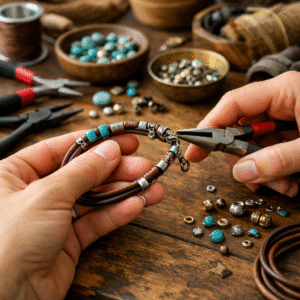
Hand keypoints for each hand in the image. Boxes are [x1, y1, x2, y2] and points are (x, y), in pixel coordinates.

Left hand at [0, 131, 163, 299]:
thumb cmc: (5, 244)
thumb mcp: (47, 195)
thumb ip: (82, 171)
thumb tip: (109, 150)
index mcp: (18, 173)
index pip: (63, 148)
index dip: (95, 141)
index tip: (121, 138)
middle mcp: (37, 193)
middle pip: (85, 173)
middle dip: (117, 169)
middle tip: (143, 164)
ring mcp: (54, 216)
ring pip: (95, 198)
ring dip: (124, 191)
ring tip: (150, 185)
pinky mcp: (69, 239)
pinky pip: (96, 221)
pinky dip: (117, 213)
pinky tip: (137, 204)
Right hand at [185, 71, 299, 196]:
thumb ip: (280, 159)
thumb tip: (242, 173)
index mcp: (283, 91)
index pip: (232, 104)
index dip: (209, 127)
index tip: (193, 151)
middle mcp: (280, 104)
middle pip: (240, 130)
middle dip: (245, 159)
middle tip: (254, 180)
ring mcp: (285, 121)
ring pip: (255, 147)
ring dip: (264, 172)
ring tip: (285, 185)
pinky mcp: (292, 136)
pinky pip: (271, 155)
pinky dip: (277, 173)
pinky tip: (291, 182)